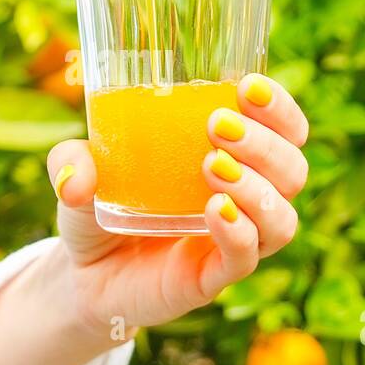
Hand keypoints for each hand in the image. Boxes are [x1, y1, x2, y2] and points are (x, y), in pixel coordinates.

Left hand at [47, 74, 308, 340]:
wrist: (83, 275)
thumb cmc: (97, 209)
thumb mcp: (77, 172)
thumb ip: (71, 162)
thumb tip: (78, 179)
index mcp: (230, 158)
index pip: (285, 130)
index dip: (280, 107)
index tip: (248, 86)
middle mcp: (244, 198)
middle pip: (293, 169)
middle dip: (265, 142)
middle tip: (218, 125)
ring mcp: (232, 240)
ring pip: (283, 218)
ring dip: (257, 187)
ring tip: (212, 165)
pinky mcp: (212, 278)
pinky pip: (246, 258)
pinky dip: (238, 233)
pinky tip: (214, 210)